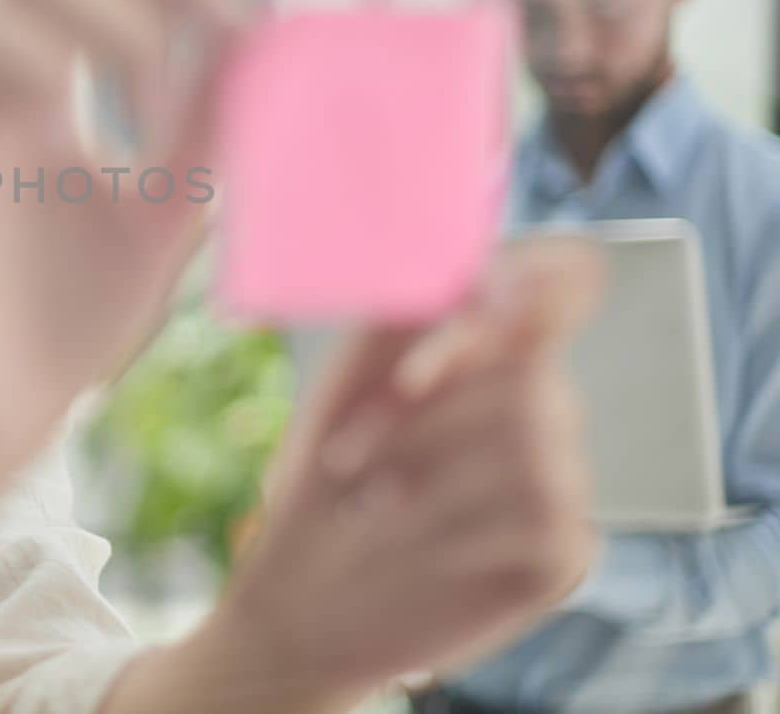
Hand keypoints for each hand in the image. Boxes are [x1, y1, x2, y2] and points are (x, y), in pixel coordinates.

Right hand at [0, 0, 248, 479]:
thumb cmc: (74, 316)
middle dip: (108, 11)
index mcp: (59, 94)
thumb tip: (261, 45)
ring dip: (27, 46)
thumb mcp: (165, 218)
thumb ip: (206, 134)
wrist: (5, 418)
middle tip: (156, 95)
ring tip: (63, 122)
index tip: (237, 19)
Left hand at [202, 236, 604, 701]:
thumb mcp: (352, 377)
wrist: (301, 594)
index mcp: (491, 351)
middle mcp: (540, 409)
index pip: (567, 277)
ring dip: (429, 470)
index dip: (552, 278)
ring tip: (372, 506)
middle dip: (423, 411)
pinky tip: (418, 550)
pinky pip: (542, 518)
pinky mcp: (565, 550)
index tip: (485, 302)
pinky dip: (457, 532)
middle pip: (532, 372)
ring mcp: (561, 480)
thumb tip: (490, 274)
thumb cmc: (321, 475)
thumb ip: (417, 312)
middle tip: (347, 458)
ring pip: (536, 438)